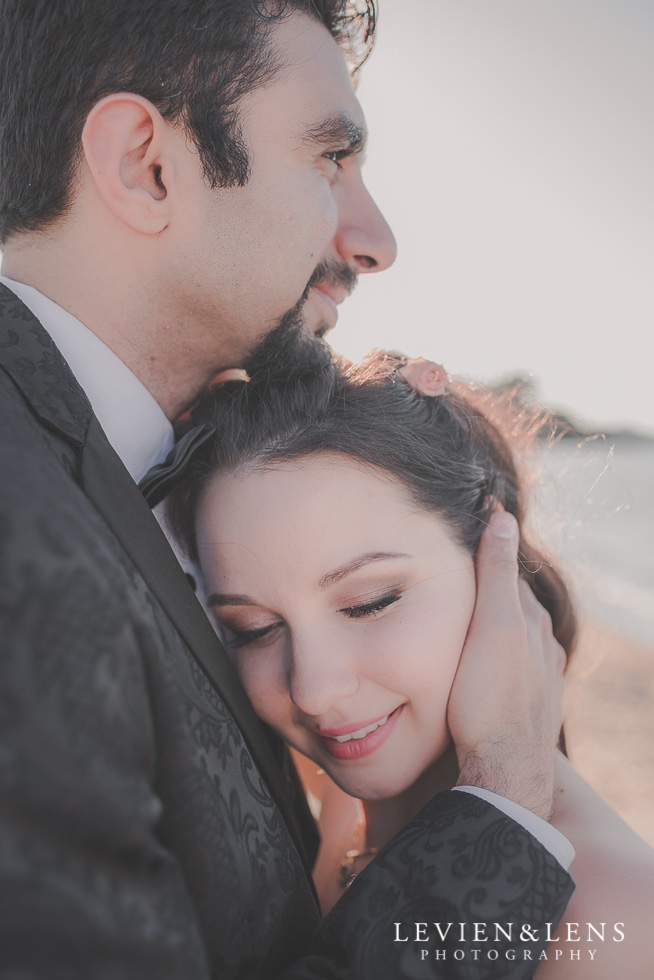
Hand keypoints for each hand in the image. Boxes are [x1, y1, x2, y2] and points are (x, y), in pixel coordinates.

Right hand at [447, 510, 565, 820]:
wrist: (502, 770)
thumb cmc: (488, 698)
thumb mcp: (492, 626)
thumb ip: (496, 574)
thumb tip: (502, 518)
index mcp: (532, 621)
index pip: (509, 574)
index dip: (487, 554)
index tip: (465, 535)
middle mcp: (543, 647)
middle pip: (514, 605)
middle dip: (490, 589)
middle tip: (455, 576)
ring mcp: (540, 679)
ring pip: (514, 639)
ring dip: (493, 625)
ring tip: (462, 620)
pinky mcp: (530, 706)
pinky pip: (512, 669)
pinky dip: (496, 657)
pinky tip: (480, 666)